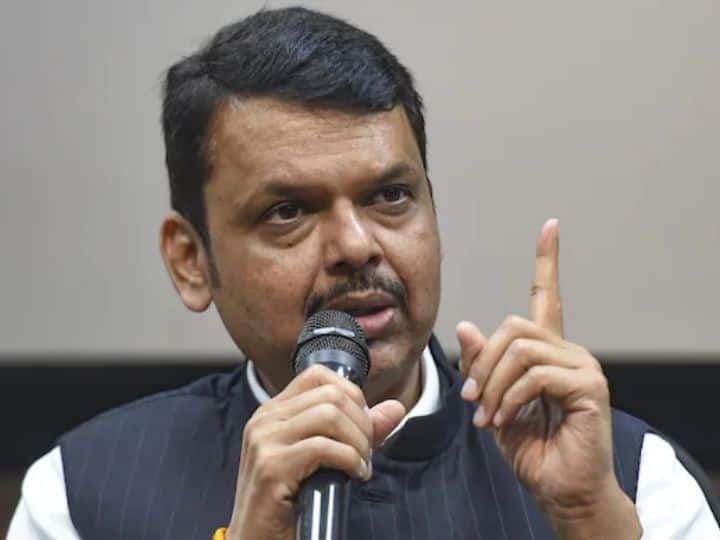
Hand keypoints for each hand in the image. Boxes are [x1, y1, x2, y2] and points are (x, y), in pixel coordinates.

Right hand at [226, 364, 404, 539]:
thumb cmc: (289, 501)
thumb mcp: (324, 459)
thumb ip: (358, 430)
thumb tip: (395, 407)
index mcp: (273, 411)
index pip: (317, 374)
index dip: (351, 394)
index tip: (361, 425)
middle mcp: (265, 419)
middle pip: (331, 394)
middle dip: (362, 423)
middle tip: (366, 452)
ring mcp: (264, 441)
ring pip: (329, 415)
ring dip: (358, 442)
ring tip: (361, 465)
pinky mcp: (271, 467)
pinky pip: (324, 448)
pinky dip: (350, 460)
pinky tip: (354, 475)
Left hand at [457, 219, 640, 538]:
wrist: (559, 488)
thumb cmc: (530, 446)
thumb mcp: (492, 401)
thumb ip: (481, 366)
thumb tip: (466, 325)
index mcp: (547, 352)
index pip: (548, 296)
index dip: (547, 261)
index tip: (550, 226)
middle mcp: (568, 351)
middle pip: (514, 326)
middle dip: (483, 363)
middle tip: (472, 400)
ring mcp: (582, 366)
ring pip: (520, 348)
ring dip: (492, 385)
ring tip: (487, 417)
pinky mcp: (589, 385)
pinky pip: (534, 374)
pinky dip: (509, 398)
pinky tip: (505, 420)